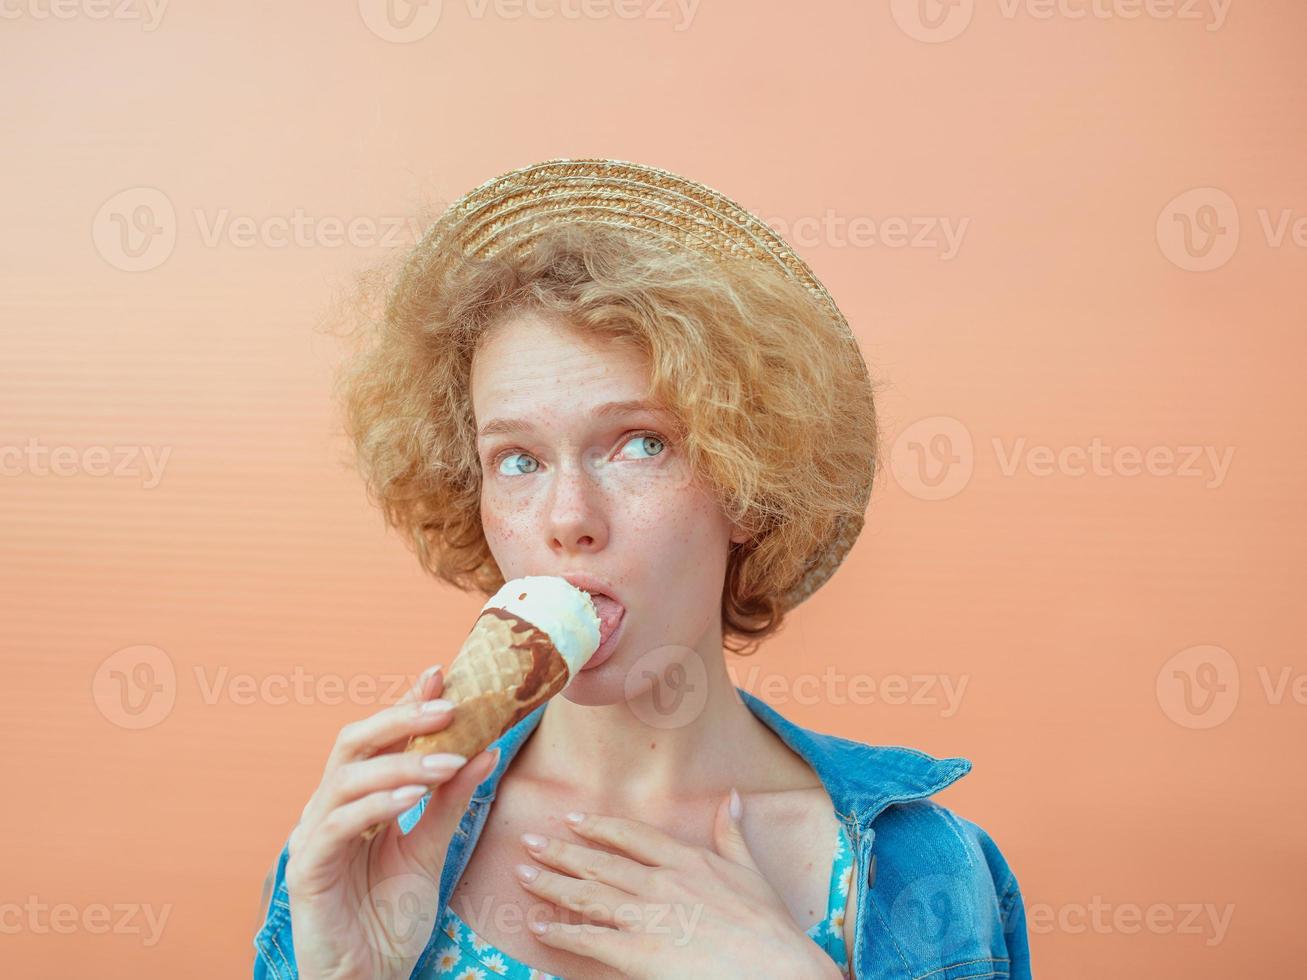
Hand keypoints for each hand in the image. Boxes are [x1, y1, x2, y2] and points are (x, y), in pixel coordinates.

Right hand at [283, 665, 499, 979]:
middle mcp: (329, 809)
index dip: (405, 704)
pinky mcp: (306, 870)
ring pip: (348, 777)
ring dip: (401, 763)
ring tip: (448, 759)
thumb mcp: (430, 851)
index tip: (440, 672)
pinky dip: (376, 805)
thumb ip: (450, 802)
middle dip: (400, 718)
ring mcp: (313, 837)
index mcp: (356, 801)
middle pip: (354, 743)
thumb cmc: (390, 918)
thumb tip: (485, 750)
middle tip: (448, 705)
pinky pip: (337, 825)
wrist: (369, 979)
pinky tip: (412, 797)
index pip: (379, 740)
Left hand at [510, 790, 842, 979]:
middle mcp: (661, 881)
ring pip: (587, 895)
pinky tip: (539, 925)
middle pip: (599, 862)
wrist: (777, 968)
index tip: (573, 818)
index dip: (599, 827)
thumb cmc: (770, 926)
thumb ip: (732, 834)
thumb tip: (731, 796)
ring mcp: (647, 916)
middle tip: (529, 841)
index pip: (632, 835)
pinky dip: (561, 932)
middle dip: (560, 851)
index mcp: (687, 859)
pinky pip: (590, 939)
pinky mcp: (638, 953)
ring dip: (551, 884)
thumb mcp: (752, 871)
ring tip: (522, 873)